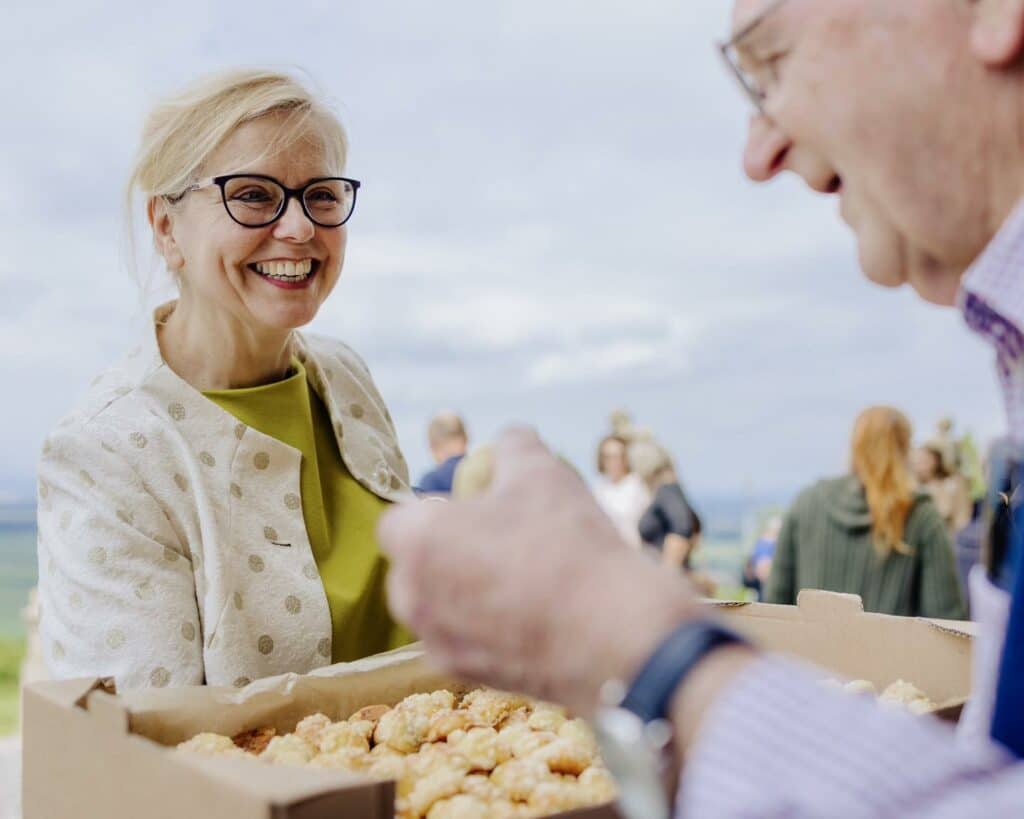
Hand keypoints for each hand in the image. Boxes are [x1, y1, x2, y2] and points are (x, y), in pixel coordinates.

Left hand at [378, 427, 700, 713]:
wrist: (614, 634)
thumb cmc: (567, 542)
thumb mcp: (542, 470)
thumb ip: (513, 445)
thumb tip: (509, 441)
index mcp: (415, 540)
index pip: (400, 519)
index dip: (437, 510)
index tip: (477, 511)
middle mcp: (410, 596)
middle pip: (416, 564)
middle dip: (448, 552)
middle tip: (502, 541)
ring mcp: (436, 641)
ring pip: (438, 603)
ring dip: (466, 589)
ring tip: (523, 577)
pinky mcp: (465, 675)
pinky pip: (465, 638)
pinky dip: (487, 625)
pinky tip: (535, 613)